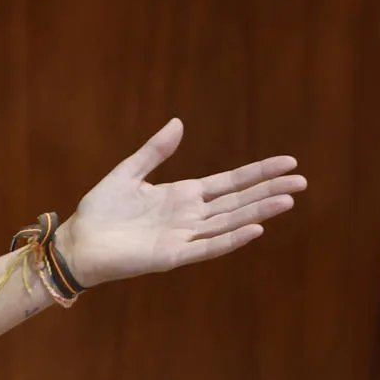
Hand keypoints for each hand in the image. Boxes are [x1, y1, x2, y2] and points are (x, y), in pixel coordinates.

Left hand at [57, 118, 304, 288]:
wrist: (77, 242)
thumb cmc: (100, 211)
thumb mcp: (128, 173)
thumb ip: (154, 151)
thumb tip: (179, 123)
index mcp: (182, 196)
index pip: (229, 183)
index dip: (257, 173)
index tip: (288, 162)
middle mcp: (189, 217)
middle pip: (238, 202)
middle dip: (269, 191)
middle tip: (302, 182)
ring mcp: (183, 237)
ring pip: (229, 222)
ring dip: (258, 212)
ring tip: (287, 201)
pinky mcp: (172, 256)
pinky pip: (207, 247)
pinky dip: (231, 238)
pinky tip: (255, 228)